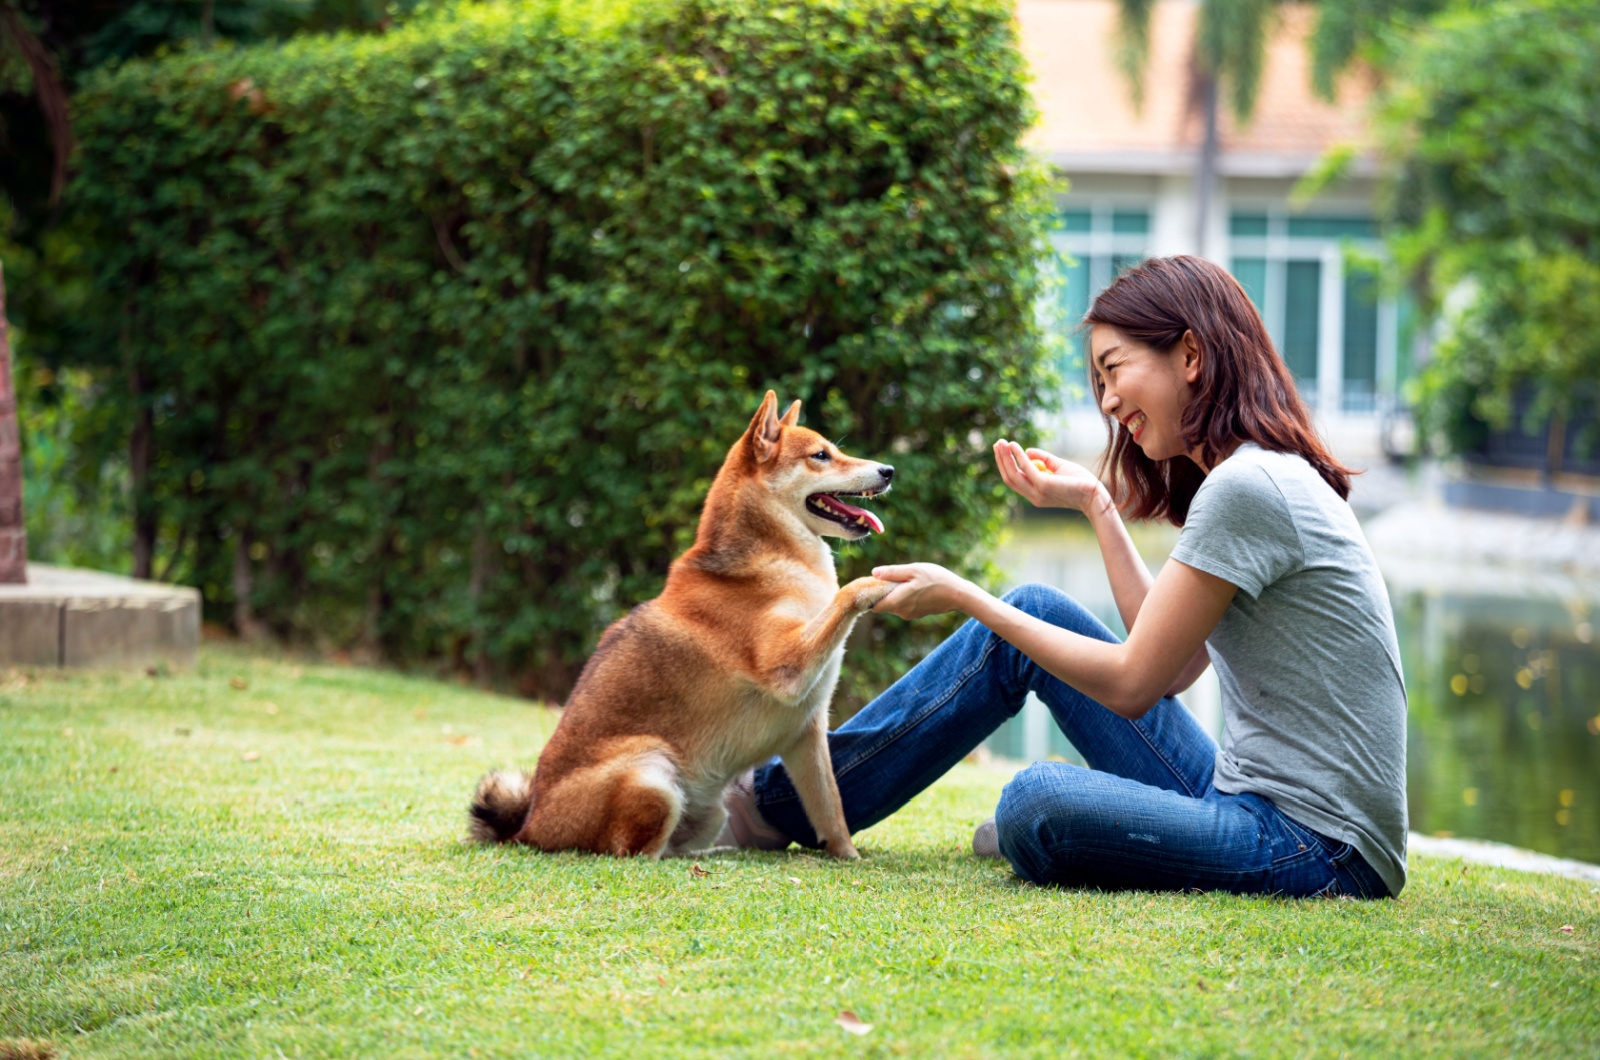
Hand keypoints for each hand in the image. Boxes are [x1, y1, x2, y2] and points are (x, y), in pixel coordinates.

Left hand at [869, 563, 977, 619]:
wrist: (958, 594)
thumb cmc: (936, 580)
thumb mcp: (913, 570)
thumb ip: (892, 573)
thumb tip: (874, 573)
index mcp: (897, 602)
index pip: (873, 606)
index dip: (872, 595)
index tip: (875, 583)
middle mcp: (901, 612)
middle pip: (884, 604)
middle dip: (884, 592)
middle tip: (892, 576)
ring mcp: (910, 615)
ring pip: (895, 605)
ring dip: (895, 594)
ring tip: (906, 580)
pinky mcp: (918, 614)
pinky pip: (905, 605)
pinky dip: (905, 597)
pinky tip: (915, 587)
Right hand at [992, 439, 1110, 516]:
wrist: (1095, 493)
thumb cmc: (1080, 481)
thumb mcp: (1058, 467)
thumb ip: (1043, 459)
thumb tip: (1027, 451)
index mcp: (1035, 493)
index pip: (1014, 480)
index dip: (1005, 465)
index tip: (1002, 450)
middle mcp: (1033, 496)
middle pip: (1010, 478)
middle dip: (1001, 460)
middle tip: (997, 444)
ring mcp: (1037, 492)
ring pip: (1013, 475)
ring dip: (1005, 458)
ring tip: (1001, 443)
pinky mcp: (1043, 486)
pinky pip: (1026, 469)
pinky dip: (1018, 456)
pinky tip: (1015, 446)